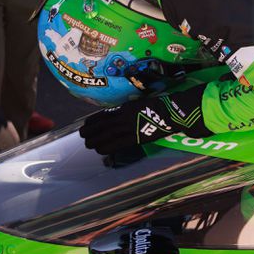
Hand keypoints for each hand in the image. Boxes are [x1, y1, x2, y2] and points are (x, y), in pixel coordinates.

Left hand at [80, 89, 208, 154]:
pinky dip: (106, 147)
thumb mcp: (137, 104)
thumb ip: (125, 110)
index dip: (93, 121)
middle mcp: (124, 117)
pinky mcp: (136, 138)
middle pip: (101, 125)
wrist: (171, 113)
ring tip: (88, 143)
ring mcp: (129, 128)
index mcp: (124, 107)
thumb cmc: (156, 107)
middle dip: (90, 131)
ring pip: (106, 135)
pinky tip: (100, 150)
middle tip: (82, 135)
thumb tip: (114, 116)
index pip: (103, 115)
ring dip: (95, 140)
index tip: (86, 124)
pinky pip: (117, 144)